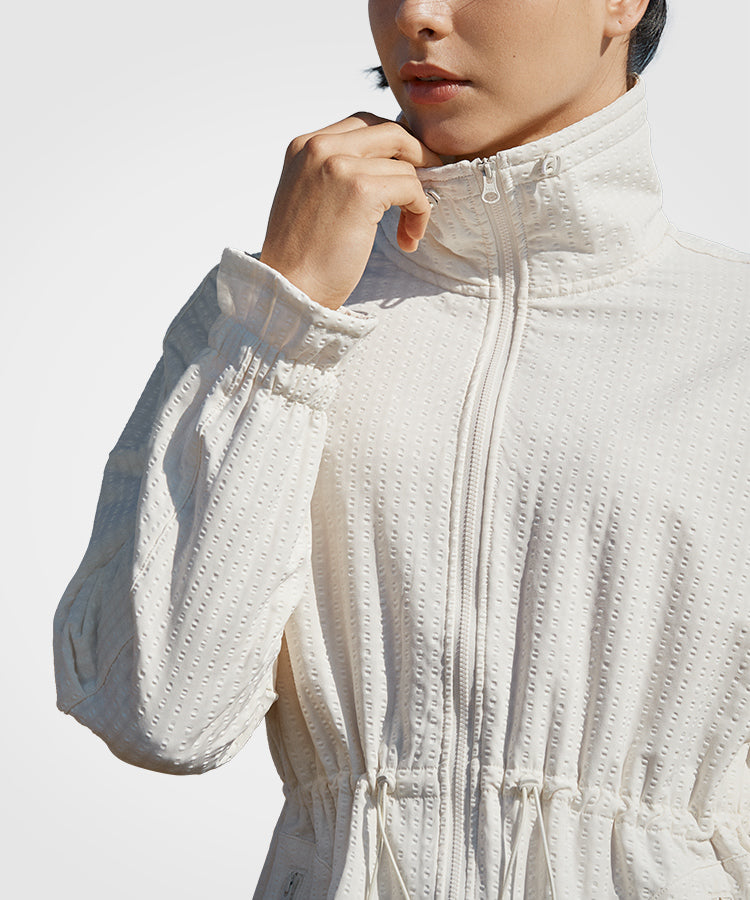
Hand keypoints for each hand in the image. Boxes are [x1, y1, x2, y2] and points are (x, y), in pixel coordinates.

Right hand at [260, 112, 441, 310]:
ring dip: (417, 198)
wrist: (291, 289)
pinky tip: (409, 238)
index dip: (393, 147)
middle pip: (390, 132)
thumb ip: (336, 173)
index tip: (407, 171)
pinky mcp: (361, 190)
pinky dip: (419, 212)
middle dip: (417, 157)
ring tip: (410, 231)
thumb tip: (383, 166)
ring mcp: (340, 165)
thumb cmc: (302, 256)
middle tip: (427, 186)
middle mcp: (319, 147)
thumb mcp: (310, 197)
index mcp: (304, 146)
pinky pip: (411, 187)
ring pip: (405, 163)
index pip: (363, 125)